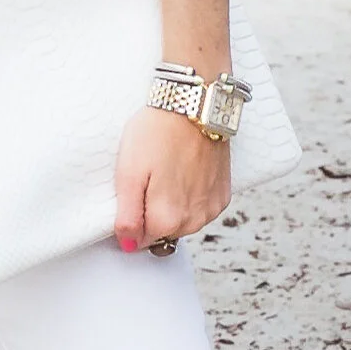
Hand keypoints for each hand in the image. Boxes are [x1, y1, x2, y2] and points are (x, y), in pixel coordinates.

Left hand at [114, 104, 229, 253]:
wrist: (194, 104)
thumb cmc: (157, 133)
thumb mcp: (129, 173)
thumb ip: (127, 217)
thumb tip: (127, 245)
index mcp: (167, 220)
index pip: (139, 240)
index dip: (130, 218)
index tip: (131, 192)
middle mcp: (194, 221)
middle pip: (162, 232)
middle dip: (151, 211)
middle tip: (148, 177)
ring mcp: (211, 209)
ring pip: (182, 221)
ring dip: (172, 205)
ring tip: (168, 171)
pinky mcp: (223, 194)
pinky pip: (200, 208)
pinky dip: (191, 195)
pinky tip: (185, 171)